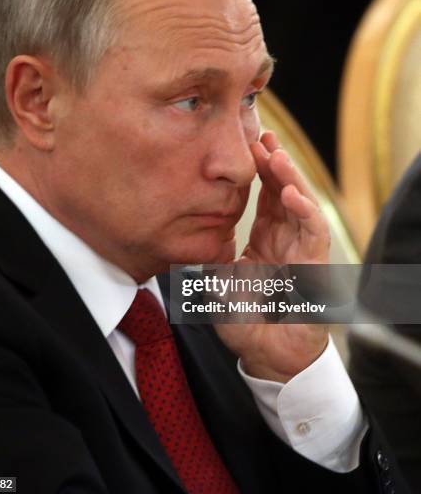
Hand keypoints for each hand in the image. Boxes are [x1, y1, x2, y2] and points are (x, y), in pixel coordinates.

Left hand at [213, 131, 329, 381]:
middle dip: (274, 163)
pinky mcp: (313, 268)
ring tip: (276, 155)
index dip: (258, 171)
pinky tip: (292, 195)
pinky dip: (306, 214)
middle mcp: (285, 240)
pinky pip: (314, 235)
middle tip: (262, 136)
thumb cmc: (247, 322)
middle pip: (284, 192)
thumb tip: (179, 240)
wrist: (268, 357)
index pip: (265, 197)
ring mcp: (300, 251)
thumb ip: (208, 260)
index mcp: (265, 240)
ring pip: (302, 205)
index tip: (246, 145)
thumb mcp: (218, 284)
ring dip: (290, 180)